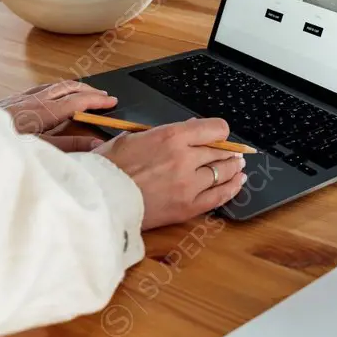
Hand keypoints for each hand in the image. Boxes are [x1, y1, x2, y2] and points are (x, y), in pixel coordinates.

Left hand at [0, 81, 115, 137]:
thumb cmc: (5, 144)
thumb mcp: (42, 149)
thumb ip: (70, 145)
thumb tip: (96, 144)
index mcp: (45, 110)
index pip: (78, 99)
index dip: (97, 100)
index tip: (112, 101)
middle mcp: (34, 99)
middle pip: (67, 86)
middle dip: (88, 89)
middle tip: (103, 96)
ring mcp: (22, 97)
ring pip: (53, 85)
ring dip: (71, 87)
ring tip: (83, 93)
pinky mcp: (12, 100)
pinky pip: (40, 88)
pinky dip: (54, 89)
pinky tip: (52, 97)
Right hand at [94, 118, 246, 229]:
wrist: (99, 199)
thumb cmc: (109, 167)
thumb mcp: (132, 137)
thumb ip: (163, 133)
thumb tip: (187, 129)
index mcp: (171, 136)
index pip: (215, 129)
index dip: (219, 132)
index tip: (218, 136)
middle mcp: (185, 158)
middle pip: (221, 151)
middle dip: (227, 151)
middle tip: (230, 152)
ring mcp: (189, 184)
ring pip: (224, 172)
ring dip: (233, 167)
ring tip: (236, 166)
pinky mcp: (188, 207)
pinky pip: (220, 196)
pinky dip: (231, 188)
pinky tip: (236, 183)